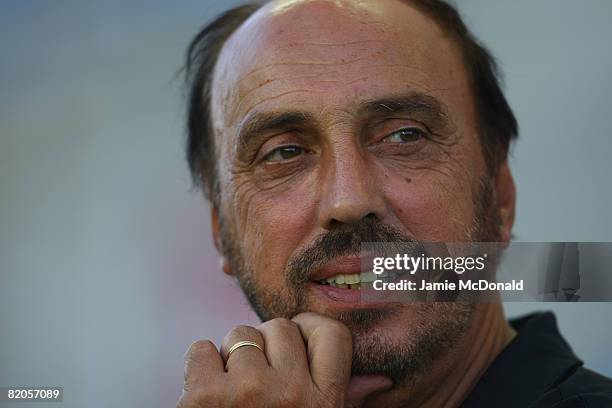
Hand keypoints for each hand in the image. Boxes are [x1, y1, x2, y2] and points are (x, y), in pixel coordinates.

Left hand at [177, 312, 391, 407]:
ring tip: (232, 392)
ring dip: (231, 356)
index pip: (332, 333)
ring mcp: (249, 392)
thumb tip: (378, 381)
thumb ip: (340, 400)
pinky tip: (207, 395)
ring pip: (240, 333)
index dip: (309, 328)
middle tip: (257, 378)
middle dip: (265, 344)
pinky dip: (199, 366)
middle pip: (281, 327)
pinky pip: (201, 349)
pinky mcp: (205, 396)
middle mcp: (292, 394)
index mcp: (324, 404)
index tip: (295, 341)